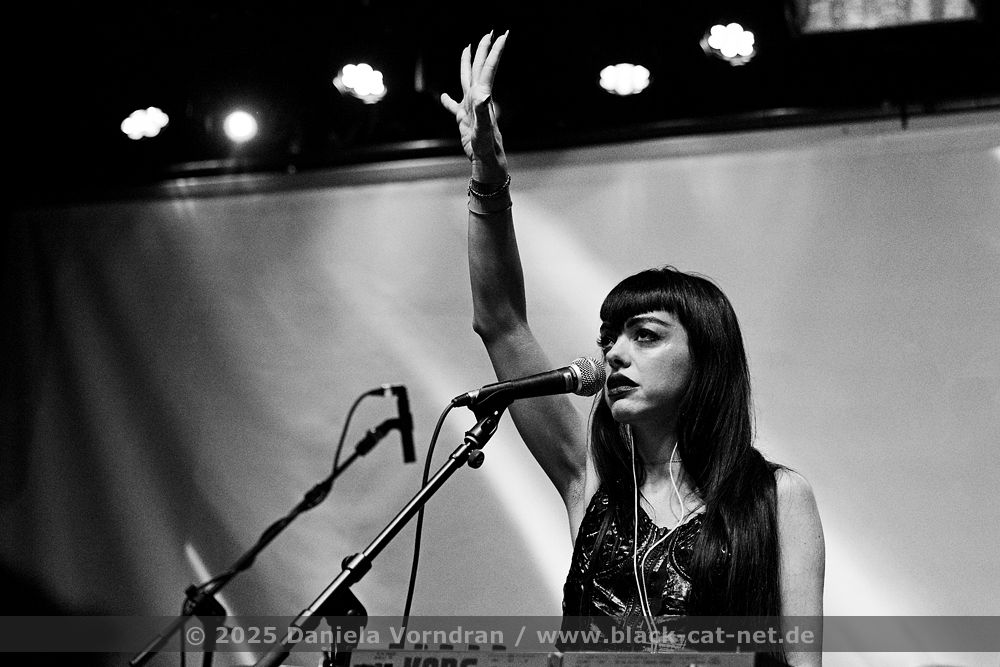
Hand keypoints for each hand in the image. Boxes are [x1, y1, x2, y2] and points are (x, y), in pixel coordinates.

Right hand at [440, 31, 508, 182]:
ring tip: (467, 50)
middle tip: (489, 33)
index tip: (503, 35)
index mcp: (482, 97)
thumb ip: (482, 110)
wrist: (486, 161)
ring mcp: (470, 108)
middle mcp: (477, 99)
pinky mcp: (463, 120)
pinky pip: (453, 106)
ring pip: (467, 80)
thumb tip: (483, 94)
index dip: (495, 52)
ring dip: (467, 65)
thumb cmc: (486, 147)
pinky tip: (443, 97)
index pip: (488, 69)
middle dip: (484, 51)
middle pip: (480, 69)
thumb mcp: (483, 128)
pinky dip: (447, 100)